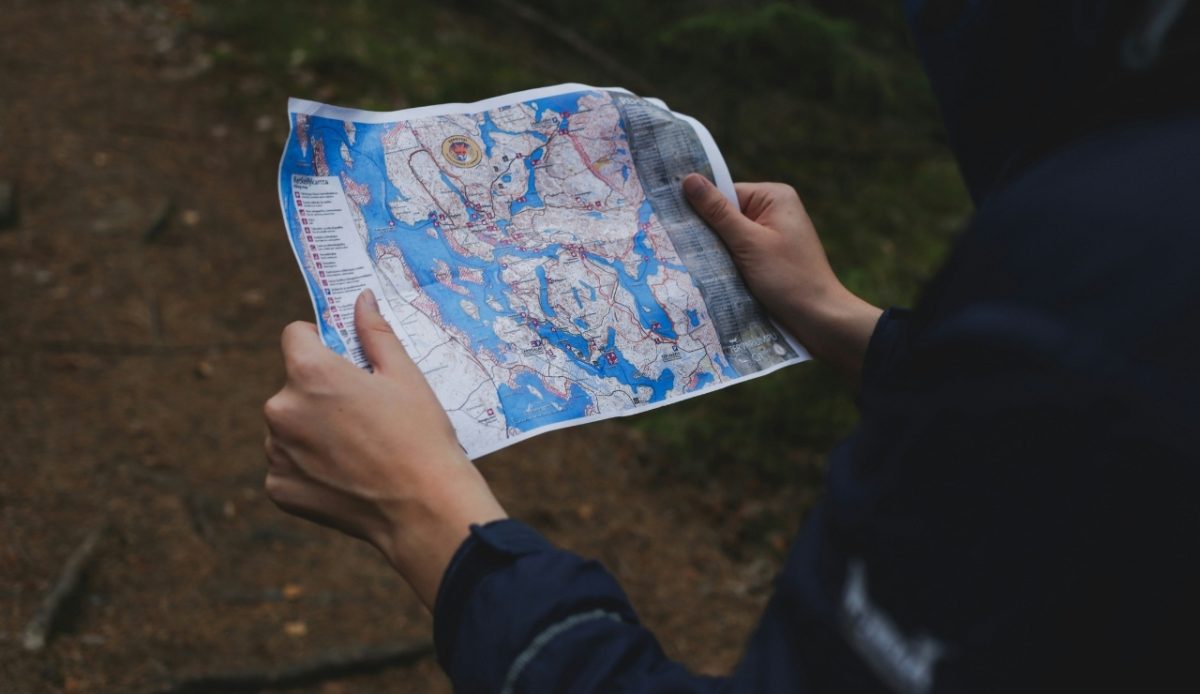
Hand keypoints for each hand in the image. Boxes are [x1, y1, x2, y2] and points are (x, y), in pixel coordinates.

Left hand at [263, 290, 506, 608]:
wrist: (423, 508)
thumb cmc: (420, 435)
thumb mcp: (405, 376)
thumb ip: (374, 333)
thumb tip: (360, 299)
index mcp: (310, 373)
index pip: (295, 336)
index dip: (321, 342)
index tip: (345, 360)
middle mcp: (281, 409)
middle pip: (293, 384)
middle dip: (320, 393)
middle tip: (364, 414)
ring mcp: (276, 452)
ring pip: (288, 426)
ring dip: (312, 430)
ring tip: (358, 449)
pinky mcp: (278, 488)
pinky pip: (287, 465)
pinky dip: (309, 467)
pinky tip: (346, 475)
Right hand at [683, 174, 882, 379]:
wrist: (819, 318)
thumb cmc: (787, 277)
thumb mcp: (748, 242)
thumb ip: (717, 212)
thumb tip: (689, 179)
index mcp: (775, 197)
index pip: (725, 193)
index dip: (701, 209)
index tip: (673, 223)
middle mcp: (775, 211)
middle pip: (726, 214)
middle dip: (708, 232)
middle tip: (678, 246)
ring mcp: (773, 236)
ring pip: (730, 237)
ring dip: (716, 251)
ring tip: (694, 263)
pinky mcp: (769, 258)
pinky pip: (739, 253)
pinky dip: (727, 263)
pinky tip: (712, 275)